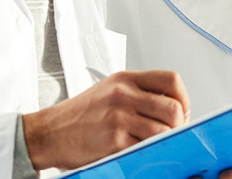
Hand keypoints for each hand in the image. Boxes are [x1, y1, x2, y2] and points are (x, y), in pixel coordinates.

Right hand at [22, 69, 189, 170]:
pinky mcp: (114, 140)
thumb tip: (171, 106)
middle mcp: (123, 94)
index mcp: (125, 79)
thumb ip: (138, 93)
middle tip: (172, 132)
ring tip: (154, 143)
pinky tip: (139, 150)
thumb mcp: (109, 91)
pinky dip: (147, 152)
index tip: (182, 110)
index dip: (183, 97)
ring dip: (165, 141)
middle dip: (179, 124)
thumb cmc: (78, 115)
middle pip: (173, 107)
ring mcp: (119, 117)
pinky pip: (146, 147)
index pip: (171, 79)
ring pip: (164, 130)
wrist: (48, 133)